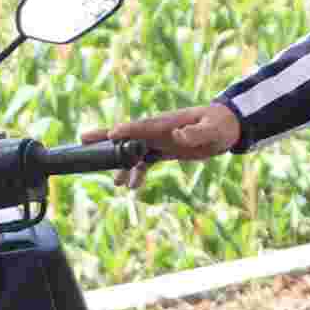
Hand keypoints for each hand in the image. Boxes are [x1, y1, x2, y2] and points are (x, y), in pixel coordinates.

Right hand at [84, 103, 241, 189]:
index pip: (142, 126)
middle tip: (83, 140)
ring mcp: (159, 140)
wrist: (226, 128)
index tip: (110, 135)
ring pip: (133, 152)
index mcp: (167, 123)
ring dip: (121, 165)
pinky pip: (145, 162)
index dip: (126, 131)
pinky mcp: (163, 150)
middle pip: (127, 135)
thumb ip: (196, 133)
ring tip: (115, 182)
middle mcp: (158, 130)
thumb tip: (178, 135)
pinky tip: (133, 187)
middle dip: (105, 138)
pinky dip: (137, 173)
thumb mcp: (212, 130)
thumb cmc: (220, 124)